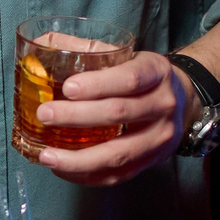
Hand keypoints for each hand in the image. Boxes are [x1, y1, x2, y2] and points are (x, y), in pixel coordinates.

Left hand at [36, 51, 193, 185]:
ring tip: (46, 155)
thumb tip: (38, 44)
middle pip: (119, 113)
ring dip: (79, 158)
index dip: (97, 84)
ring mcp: (162, 137)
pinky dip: (88, 175)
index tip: (66, 88)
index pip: (129, 78)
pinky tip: (63, 169)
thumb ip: (87, 50)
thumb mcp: (125, 55)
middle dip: (76, 117)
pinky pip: (120, 175)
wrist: (182, 99)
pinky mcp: (154, 161)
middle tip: (44, 115)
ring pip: (119, 152)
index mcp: (156, 72)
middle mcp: (164, 104)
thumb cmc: (140, 75)